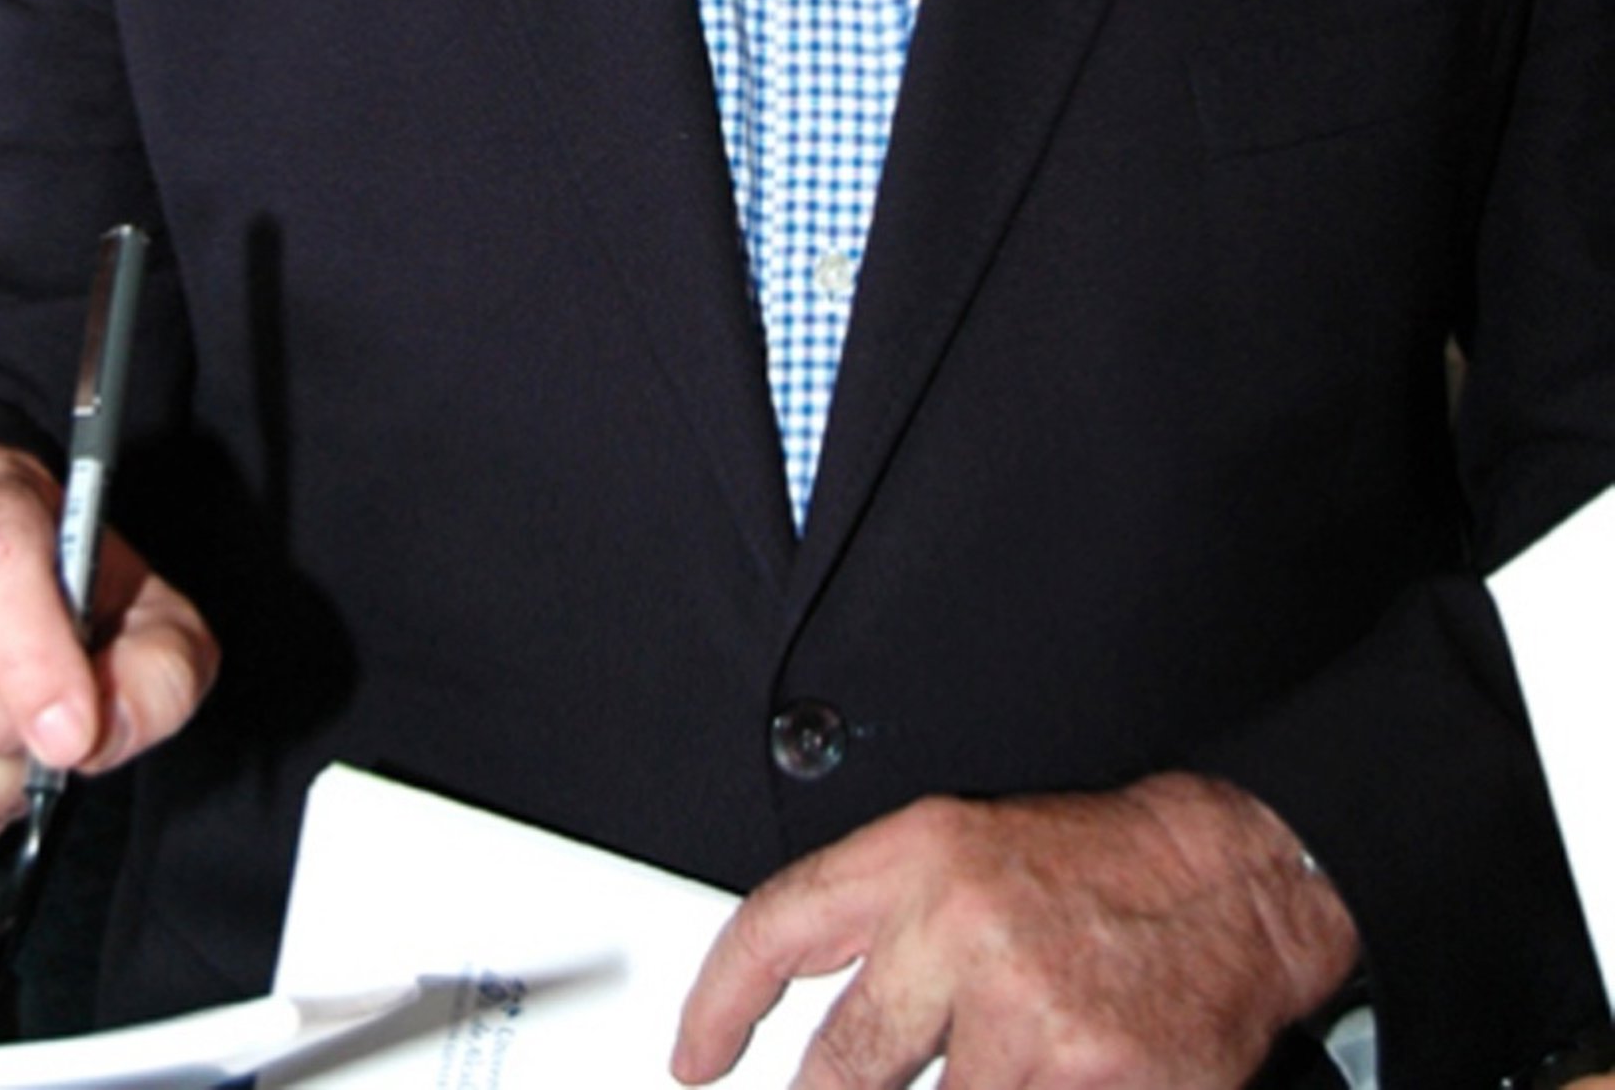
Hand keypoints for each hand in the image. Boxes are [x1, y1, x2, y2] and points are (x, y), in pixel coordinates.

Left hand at [672, 776, 1359, 1089]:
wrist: (1232, 880)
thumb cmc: (1100, 872)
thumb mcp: (972, 858)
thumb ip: (885, 927)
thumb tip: (810, 1020)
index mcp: (924, 857)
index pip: (779, 926)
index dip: (719, 1003)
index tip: (693, 1060)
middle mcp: (963, 928)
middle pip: (839, 1065)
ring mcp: (1028, 1013)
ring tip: (983, 1070)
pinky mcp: (1092, 1076)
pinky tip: (1038, 1081)